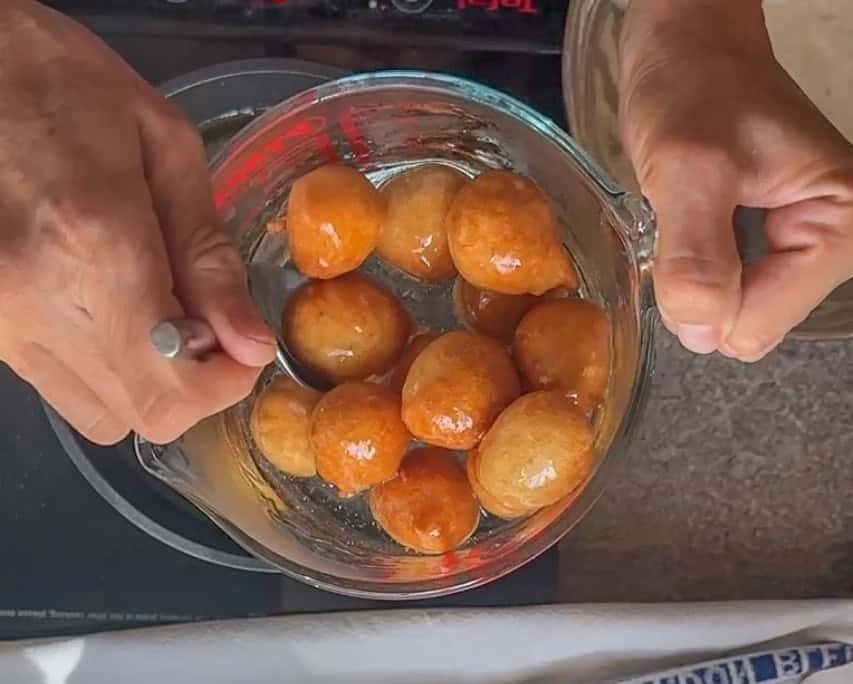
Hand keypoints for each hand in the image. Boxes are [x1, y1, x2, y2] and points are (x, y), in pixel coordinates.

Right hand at [0, 1, 274, 443]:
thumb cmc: (65, 83)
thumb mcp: (165, 147)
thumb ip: (209, 254)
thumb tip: (249, 342)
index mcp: (97, 246)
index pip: (174, 385)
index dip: (227, 381)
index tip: (246, 342)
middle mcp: (38, 303)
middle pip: (143, 414)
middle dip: (198, 385)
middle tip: (214, 326)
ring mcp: (0, 323)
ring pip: (102, 414)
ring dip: (153, 383)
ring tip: (165, 312)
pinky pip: (62, 385)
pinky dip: (108, 370)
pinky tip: (118, 310)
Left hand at [619, 0, 852, 359]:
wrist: (686, 48)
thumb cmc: (693, 92)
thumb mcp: (688, 171)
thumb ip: (698, 258)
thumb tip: (703, 335)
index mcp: (839, 227)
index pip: (758, 324)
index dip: (703, 298)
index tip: (682, 234)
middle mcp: (831, 244)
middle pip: (748, 324)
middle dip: (699, 287)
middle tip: (680, 222)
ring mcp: (799, 245)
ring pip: (731, 311)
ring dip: (693, 275)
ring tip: (685, 217)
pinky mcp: (768, 240)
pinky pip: (724, 288)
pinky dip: (693, 266)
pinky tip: (689, 224)